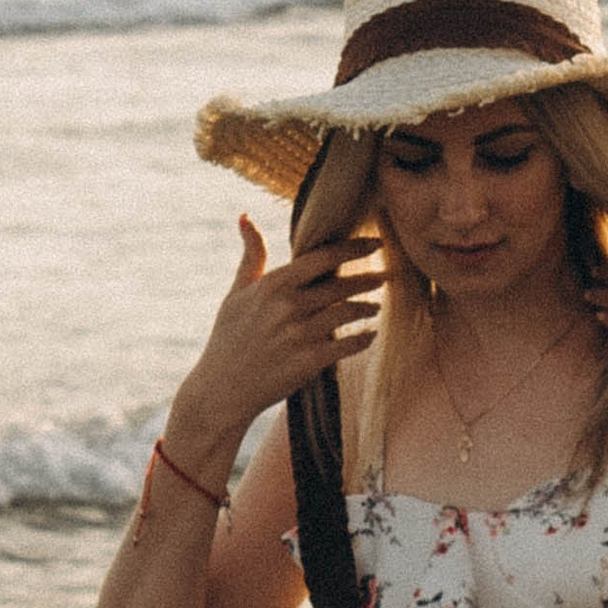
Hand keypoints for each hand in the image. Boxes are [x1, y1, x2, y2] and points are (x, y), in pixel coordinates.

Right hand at [169, 217, 380, 469]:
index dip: (354, 247)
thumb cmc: (228, 338)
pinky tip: (370, 335)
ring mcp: (300, 334)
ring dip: (367, 308)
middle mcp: (288, 306)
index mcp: (273, 285)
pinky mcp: (309, 362)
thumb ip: (251, 256)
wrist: (222, 389)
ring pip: (348, 312)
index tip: (375, 243)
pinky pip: (348, 344)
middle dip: (368, 279)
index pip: (323, 257)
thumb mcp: (236, 293)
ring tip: (375, 306)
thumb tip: (246, 217)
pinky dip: (363, 338)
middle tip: (385, 276)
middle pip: (340, 285)